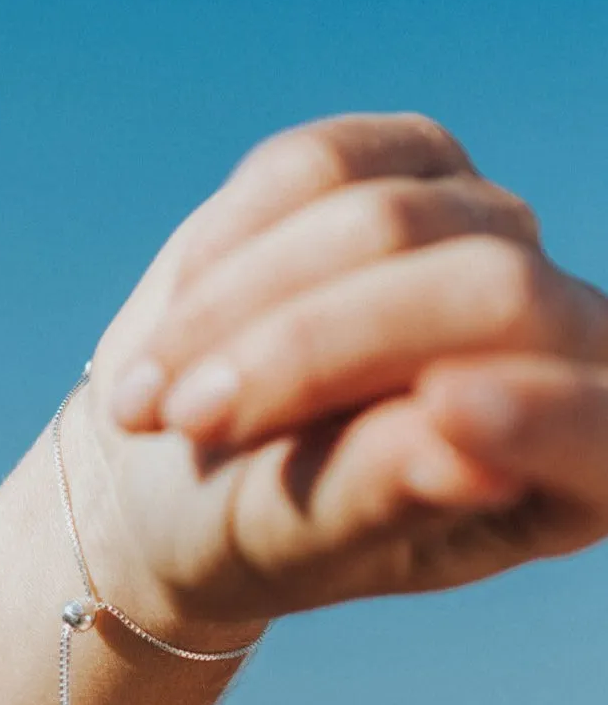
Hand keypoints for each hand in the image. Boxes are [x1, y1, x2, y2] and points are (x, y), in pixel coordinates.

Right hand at [72, 113, 607, 626]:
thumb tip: (475, 459)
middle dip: (314, 351)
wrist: (173, 459)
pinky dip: (222, 246)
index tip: (449, 413)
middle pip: (486, 294)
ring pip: (387, 218)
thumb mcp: (298, 542)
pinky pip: (315, 166)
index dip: (544, 418)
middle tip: (189, 420)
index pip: (601, 429)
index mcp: (564, 466)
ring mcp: (487, 236)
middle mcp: (553, 338)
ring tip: (143, 400)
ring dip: (237, 306)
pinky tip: (171, 324)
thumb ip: (378, 501)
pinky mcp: (406, 162)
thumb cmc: (247, 530)